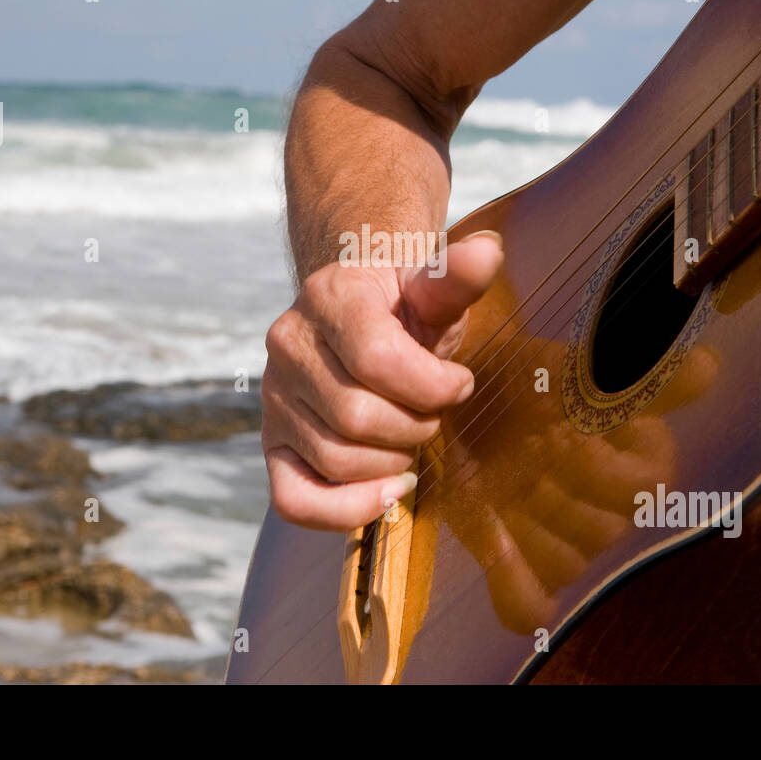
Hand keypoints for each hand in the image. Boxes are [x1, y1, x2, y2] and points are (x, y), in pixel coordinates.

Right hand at [261, 231, 504, 529]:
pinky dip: (346, 508)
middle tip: (432, 413)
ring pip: (336, 460)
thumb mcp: (434, 289)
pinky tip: (388, 491)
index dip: (432, 386)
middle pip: (357, 417)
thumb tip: (488, 250)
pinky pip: (294, 500)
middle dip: (414, 425)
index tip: (459, 383)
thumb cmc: (405, 308)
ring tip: (409, 436)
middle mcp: (288, 345)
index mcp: (328, 297)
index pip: (377, 360)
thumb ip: (458, 276)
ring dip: (391, 463)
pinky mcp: (272, 444)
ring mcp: (274, 398)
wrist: (360, 315)